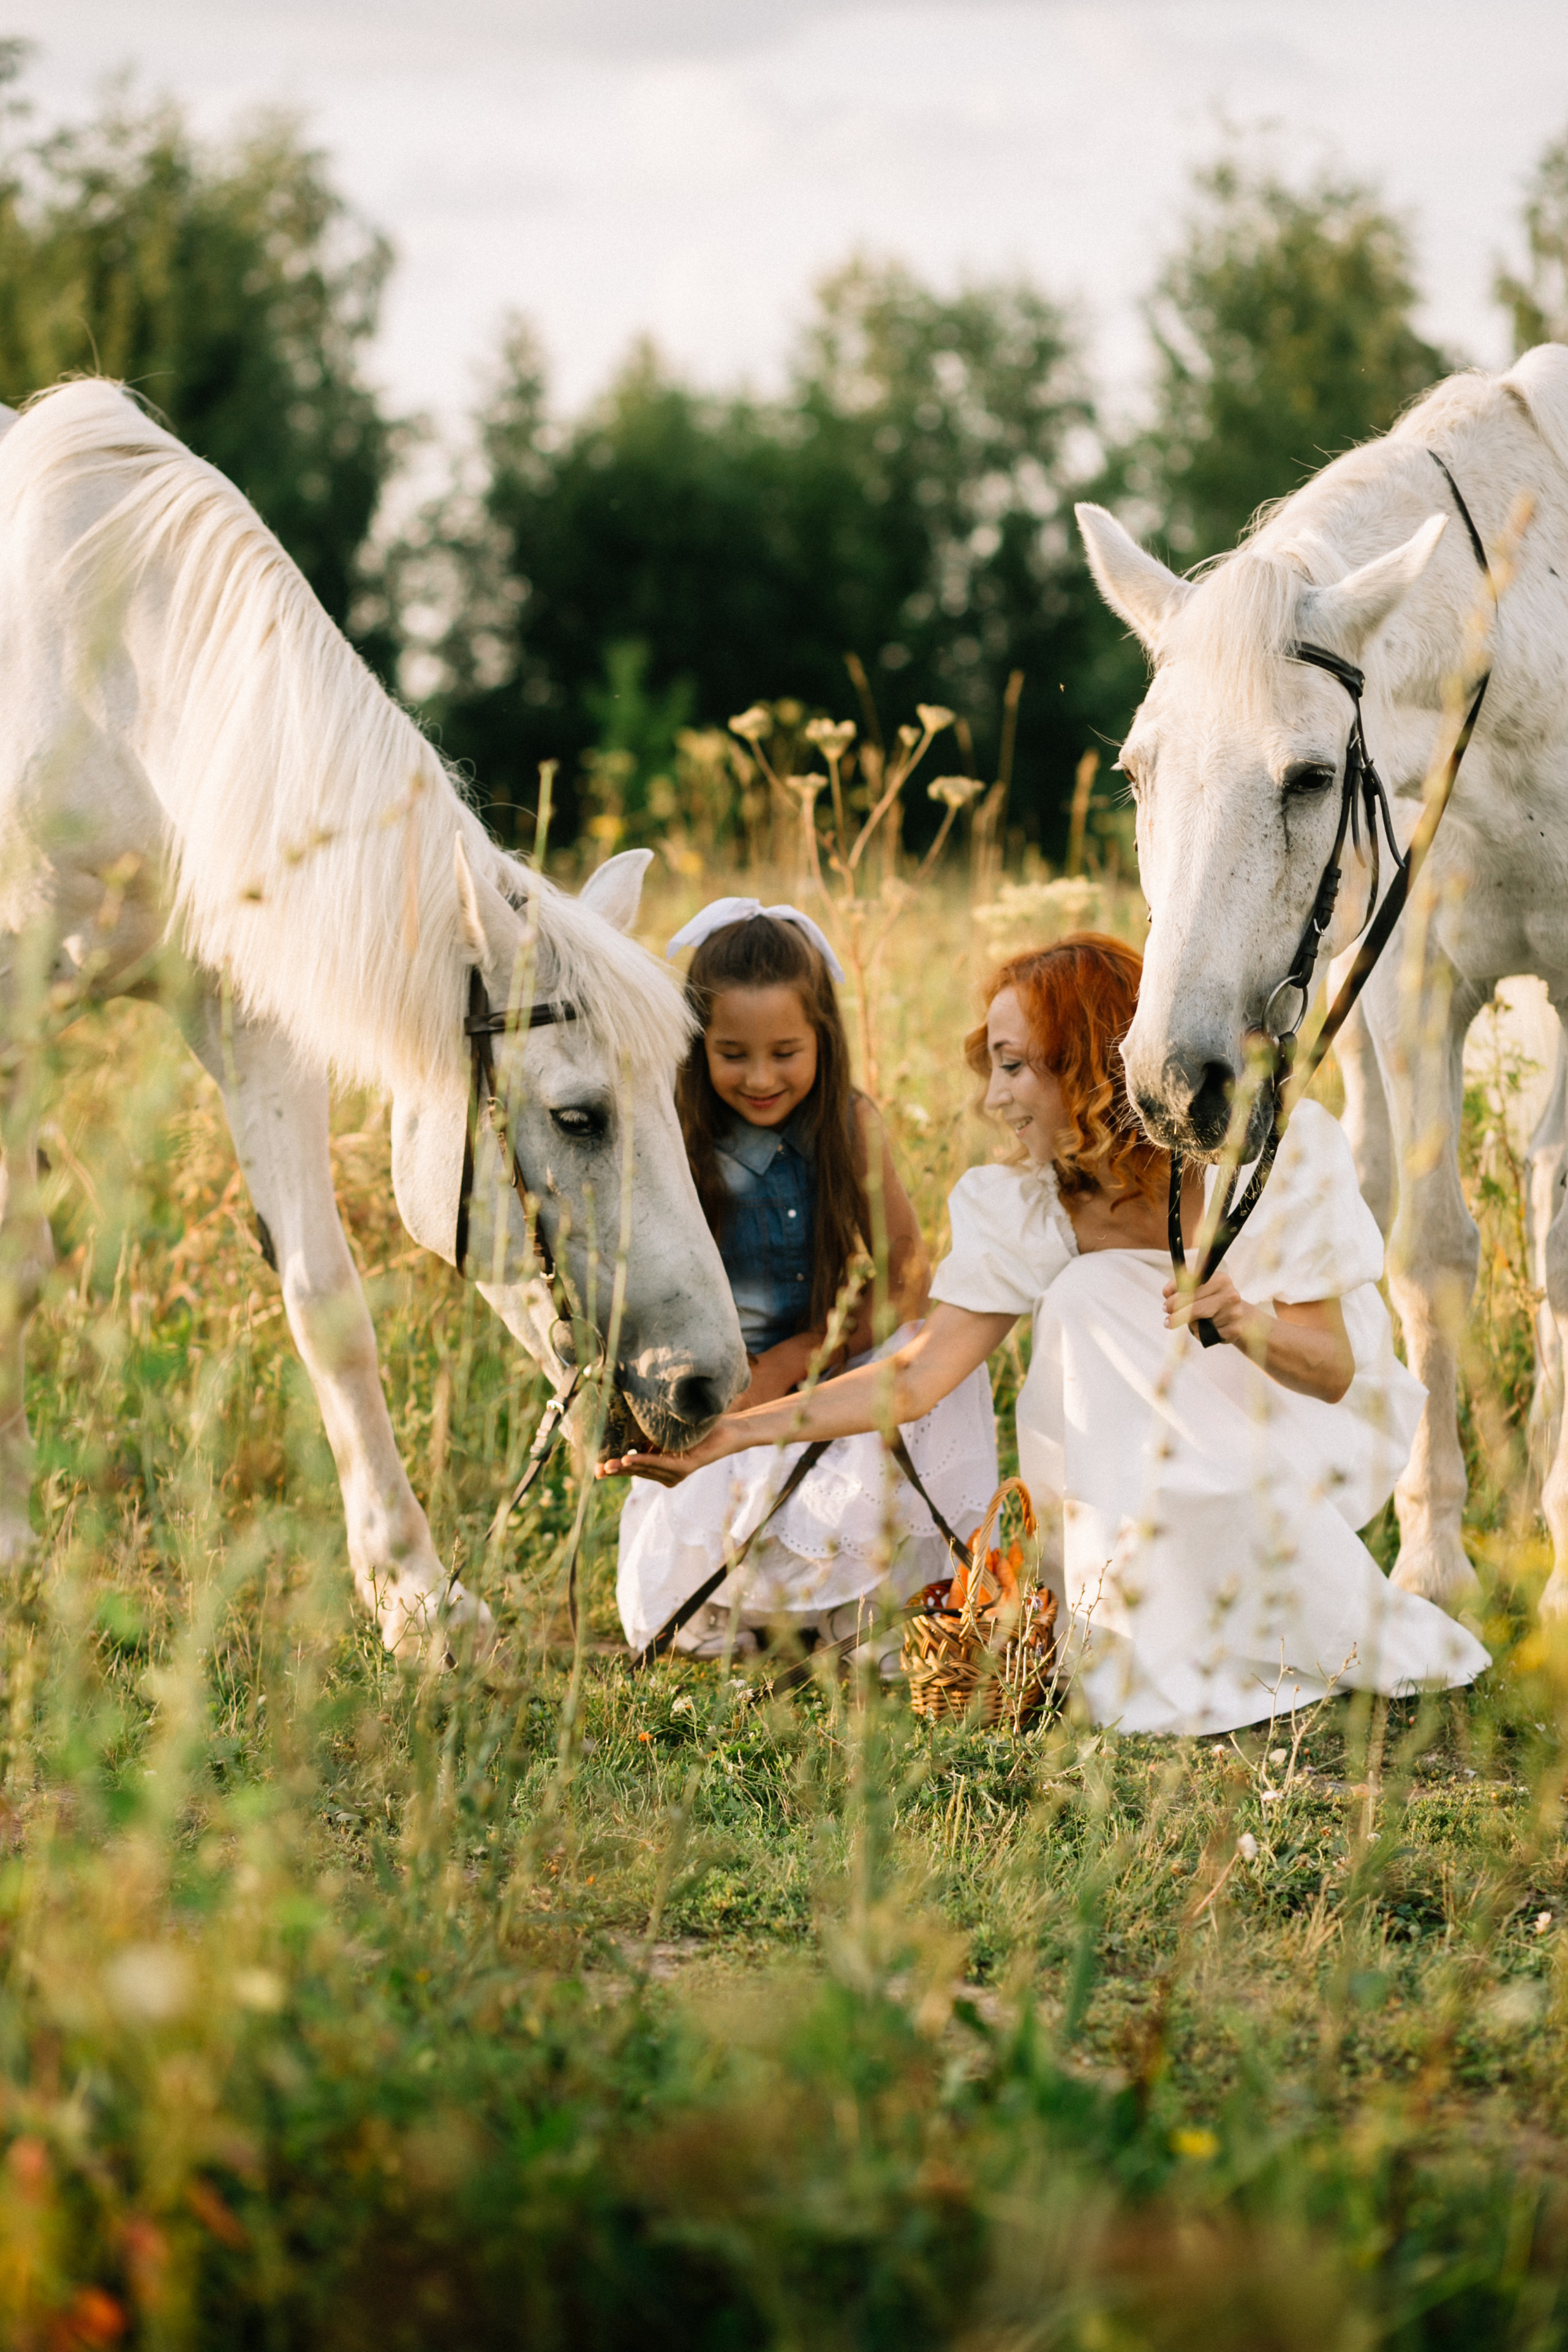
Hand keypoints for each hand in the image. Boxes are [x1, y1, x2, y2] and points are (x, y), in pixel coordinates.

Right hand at [595, 1421, 736, 1484]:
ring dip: (626, 1467)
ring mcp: (675, 1473)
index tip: (595, 1469)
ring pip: (645, 1469)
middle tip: (596, 1470)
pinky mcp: (684, 1468)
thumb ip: (644, 1435)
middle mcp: (666, 1475)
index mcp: (659, 1467)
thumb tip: (616, 1424)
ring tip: (608, 1465)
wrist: (726, 1429)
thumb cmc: (695, 1429)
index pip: (631, 1469)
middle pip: (635, 1472)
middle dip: (615, 1470)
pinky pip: (660, 1464)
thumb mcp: (663, 1432)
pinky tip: (630, 1459)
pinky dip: (644, 1461)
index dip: (613, 1469)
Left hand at [1162, 1266, 1269, 1354]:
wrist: (1234, 1314)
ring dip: (1192, 1325)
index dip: (1176, 1299)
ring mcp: (1235, 1313)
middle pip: (1196, 1308)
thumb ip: (1179, 1286)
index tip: (1165, 1307)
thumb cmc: (1210, 1299)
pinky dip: (1201, 1334)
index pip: (1193, 1289)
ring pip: (1200, 1324)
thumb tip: (1167, 1293)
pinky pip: (1208, 1336)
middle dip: (1177, 1315)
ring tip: (1196, 1321)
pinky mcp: (1235, 1330)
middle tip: (1167, 1321)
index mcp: (1221, 1279)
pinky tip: (1207, 1329)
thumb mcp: (1196, 1287)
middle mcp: (1231, 1295)